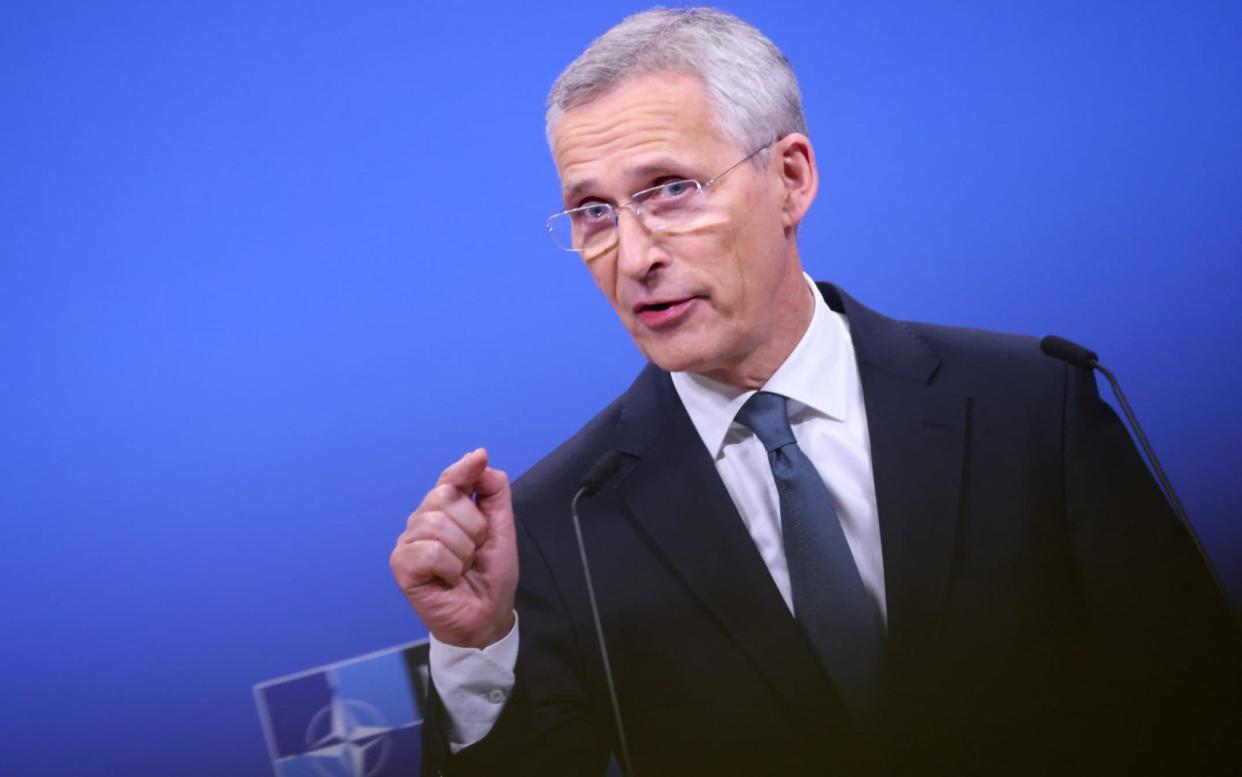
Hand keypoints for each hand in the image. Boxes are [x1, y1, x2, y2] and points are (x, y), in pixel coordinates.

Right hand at [390, 448, 517, 647]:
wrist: (487, 615)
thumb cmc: (490, 575)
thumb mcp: (501, 528)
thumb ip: (493, 491)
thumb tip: (479, 458)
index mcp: (445, 511)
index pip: (449, 478)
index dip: (464, 468)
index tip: (480, 458)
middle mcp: (422, 521)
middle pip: (445, 497)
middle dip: (473, 527)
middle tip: (474, 552)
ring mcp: (408, 542)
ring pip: (438, 525)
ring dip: (463, 552)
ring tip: (462, 568)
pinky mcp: (401, 565)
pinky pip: (430, 551)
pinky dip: (449, 568)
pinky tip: (448, 579)